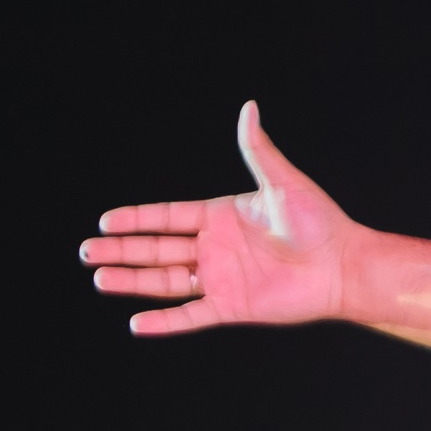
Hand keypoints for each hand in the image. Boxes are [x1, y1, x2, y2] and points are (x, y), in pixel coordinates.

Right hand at [81, 102, 358, 334]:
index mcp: (222, 217)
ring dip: (133, 281)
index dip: (137, 219)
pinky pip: (191, 316)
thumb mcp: (283, 183)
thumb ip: (258, 149)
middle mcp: (216, 248)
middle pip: (157, 249)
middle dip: (122, 250)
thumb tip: (249, 107)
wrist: (344, 265)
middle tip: (86, 251)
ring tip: (100, 278)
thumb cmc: (320, 222)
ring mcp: (221, 278)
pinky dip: (166, 322)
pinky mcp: (233, 306)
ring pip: (165, 281)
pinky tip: (137, 324)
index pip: (168, 217)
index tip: (106, 220)